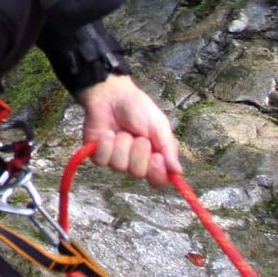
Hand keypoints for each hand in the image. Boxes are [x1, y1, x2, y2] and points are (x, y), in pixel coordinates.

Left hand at [76, 74, 180, 188]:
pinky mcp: (99, 156)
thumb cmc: (138, 108)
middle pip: (138, 174)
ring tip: (122, 131)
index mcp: (154, 158)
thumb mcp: (159, 125)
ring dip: (122, 144)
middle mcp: (135, 162)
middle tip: (138, 136)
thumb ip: (168, 148)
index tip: (157, 157)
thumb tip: (179, 172)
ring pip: (119, 166)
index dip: (157, 173)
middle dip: (138, 151)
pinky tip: (108, 133)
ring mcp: (116, 160)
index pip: (159, 180)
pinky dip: (106, 144)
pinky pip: (102, 160)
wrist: (111, 95)